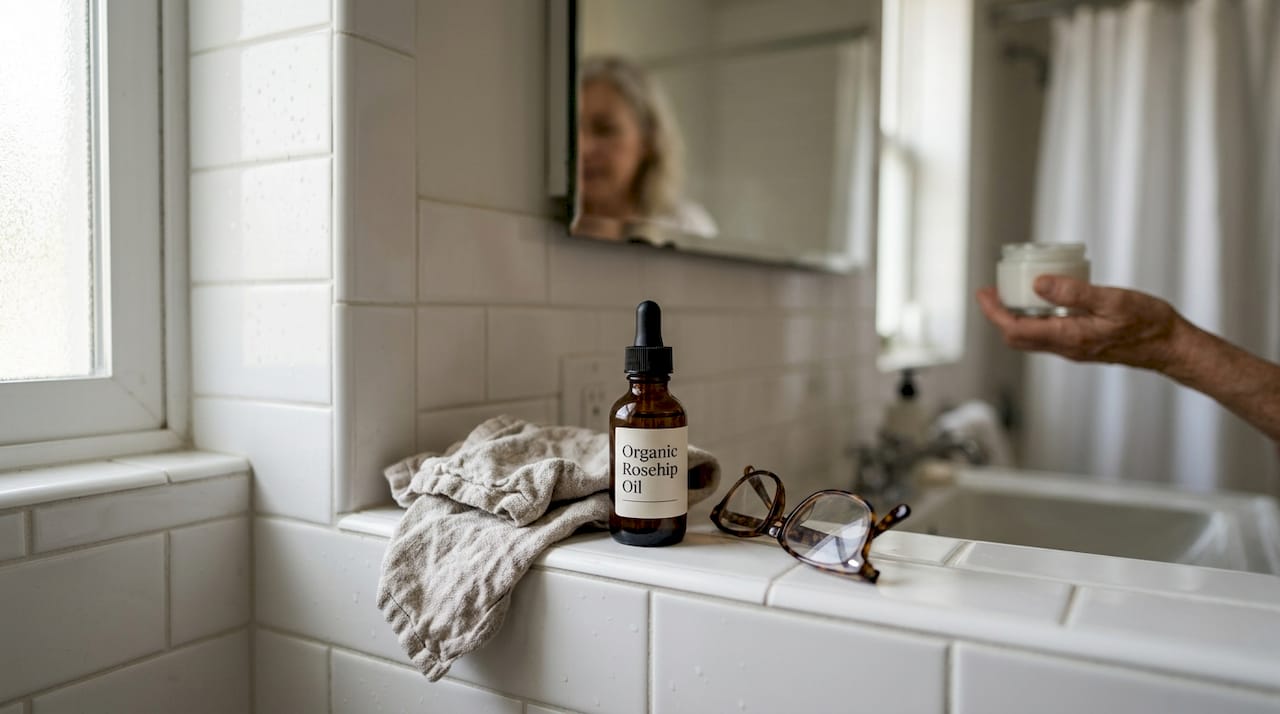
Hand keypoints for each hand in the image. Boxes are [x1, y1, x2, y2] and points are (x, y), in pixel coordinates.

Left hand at [976, 276, 1187, 371]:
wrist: (1171, 347)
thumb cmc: (1149, 324)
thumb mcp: (1112, 300)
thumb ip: (1075, 293)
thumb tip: (1038, 284)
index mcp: (1068, 336)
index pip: (1015, 329)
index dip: (994, 312)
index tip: (983, 293)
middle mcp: (1066, 347)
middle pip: (1017, 337)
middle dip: (999, 316)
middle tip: (992, 292)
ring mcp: (1073, 349)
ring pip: (1031, 338)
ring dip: (1015, 318)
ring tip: (1011, 294)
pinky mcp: (1082, 346)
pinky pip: (1048, 335)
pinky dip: (1035, 320)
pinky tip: (1043, 301)